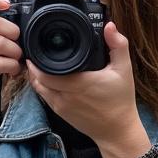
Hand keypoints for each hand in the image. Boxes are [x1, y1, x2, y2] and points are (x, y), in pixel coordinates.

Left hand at [25, 22, 148, 157]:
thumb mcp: (124, 70)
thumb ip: (118, 46)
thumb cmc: (121, 101)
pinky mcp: (60, 113)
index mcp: (78, 83)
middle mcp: (65, 95)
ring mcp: (61, 106)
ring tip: (36, 62)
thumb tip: (110, 26)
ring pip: (38, 89)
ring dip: (35, 76)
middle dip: (33, 65)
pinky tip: (44, 78)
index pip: (45, 71)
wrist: (118, 131)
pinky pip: (44, 97)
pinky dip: (41, 86)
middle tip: (34, 51)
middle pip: (38, 79)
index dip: (37, 59)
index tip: (35, 46)